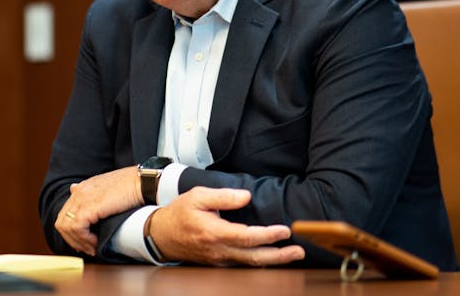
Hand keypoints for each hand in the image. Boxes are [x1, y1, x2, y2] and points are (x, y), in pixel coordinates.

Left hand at [54, 166, 142, 255]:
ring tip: (92, 247)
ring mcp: (82, 199)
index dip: (72, 231)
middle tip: (87, 248)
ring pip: (66, 227)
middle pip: (62, 222)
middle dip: (72, 239)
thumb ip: (90, 192)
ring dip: (78, 241)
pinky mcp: (89, 207)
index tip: (84, 241)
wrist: (141, 182)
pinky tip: (95, 242)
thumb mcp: (106, 186)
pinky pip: (77, 228)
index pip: (66, 213)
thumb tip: (73, 189)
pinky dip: (84, 239)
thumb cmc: (131, 185)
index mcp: (82, 188)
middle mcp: (79, 192)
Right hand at [149, 186, 304, 265]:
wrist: (161, 235)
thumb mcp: (198, 196)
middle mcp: (219, 250)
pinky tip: (272, 257)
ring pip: (250, 263)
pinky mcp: (219, 262)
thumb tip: (246, 196)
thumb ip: (223, 196)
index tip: (285, 230)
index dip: (268, 235)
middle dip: (279, 256)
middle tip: (299, 251)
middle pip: (254, 257)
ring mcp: (219, 259)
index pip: (247, 237)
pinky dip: (260, 261)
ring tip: (292, 255)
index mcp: (214, 232)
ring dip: (273, 260)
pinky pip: (243, 264)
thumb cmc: (180, 213)